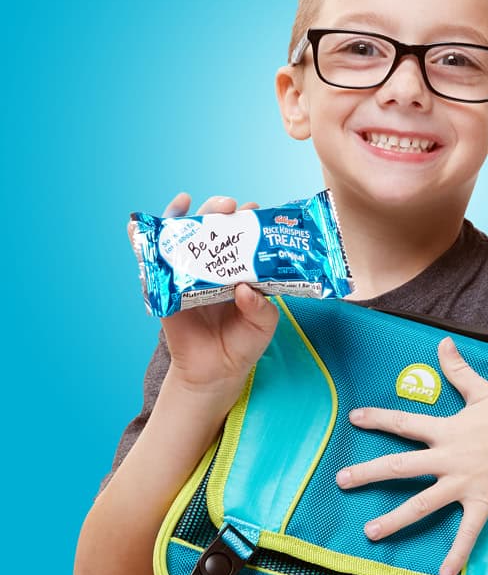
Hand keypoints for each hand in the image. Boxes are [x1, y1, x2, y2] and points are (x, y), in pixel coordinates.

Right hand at [131, 192, 278, 403]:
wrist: (215, 372)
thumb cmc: (242, 344)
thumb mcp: (263, 325)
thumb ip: (261, 308)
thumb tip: (244, 289)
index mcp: (240, 270)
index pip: (242, 237)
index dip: (246, 221)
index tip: (254, 209)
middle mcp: (213, 268)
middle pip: (212, 230)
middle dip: (218, 212)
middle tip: (228, 206)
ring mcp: (186, 275)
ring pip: (182, 239)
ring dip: (182, 217)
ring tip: (187, 202)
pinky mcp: (163, 289)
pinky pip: (150, 262)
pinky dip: (141, 240)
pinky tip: (139, 226)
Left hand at [336, 337, 487, 574]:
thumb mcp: (482, 390)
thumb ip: (457, 370)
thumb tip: (443, 342)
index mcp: (447, 430)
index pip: (405, 424)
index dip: (378, 419)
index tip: (354, 418)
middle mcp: (449, 458)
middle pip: (400, 467)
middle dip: (369, 473)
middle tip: (342, 480)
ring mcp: (464, 483)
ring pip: (422, 504)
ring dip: (394, 519)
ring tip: (369, 532)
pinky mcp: (483, 502)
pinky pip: (467, 533)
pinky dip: (456, 555)